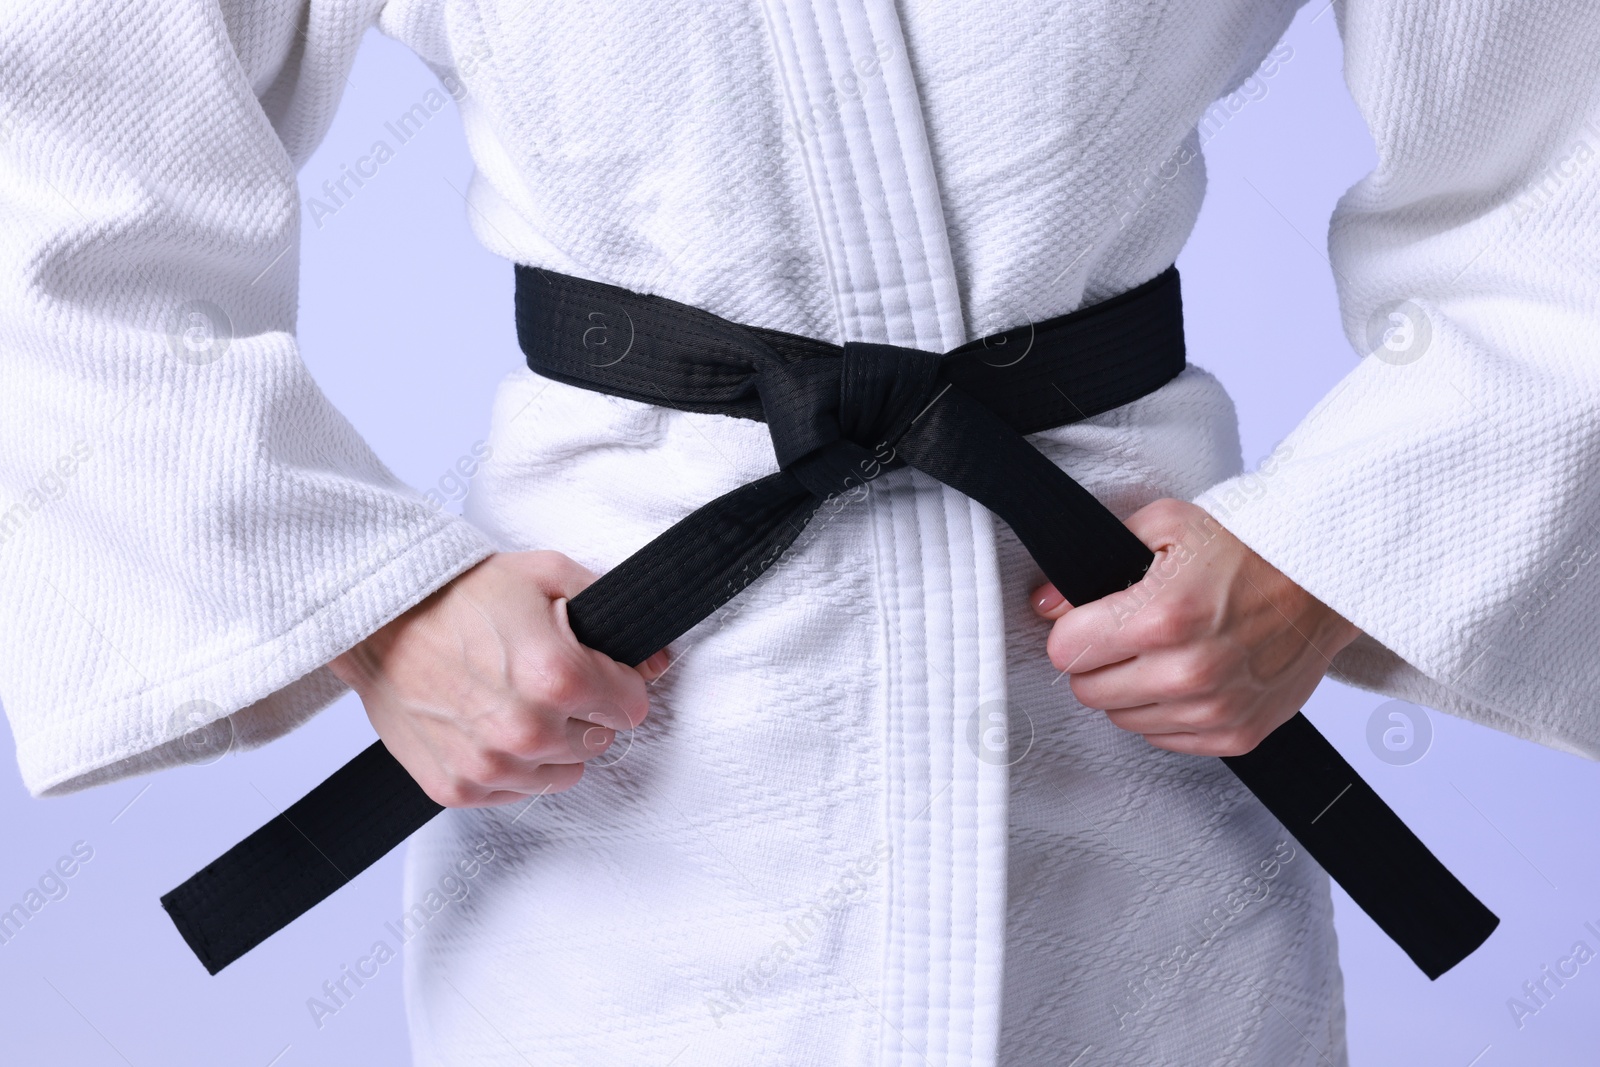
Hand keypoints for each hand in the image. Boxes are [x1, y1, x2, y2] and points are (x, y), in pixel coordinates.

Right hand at [329, 551, 668, 806]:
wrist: (378, 620)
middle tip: (544, 677)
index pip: (632, 707)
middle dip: (584, 710)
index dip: (618, 683)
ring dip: (551, 742)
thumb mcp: (547, 575)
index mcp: (558, 677)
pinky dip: (511, 764)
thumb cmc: (459, 595)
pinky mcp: (458, 788)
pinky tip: (488, 723)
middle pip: (599, 741)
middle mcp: (527, 729)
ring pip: (562, 772)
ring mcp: (490, 765)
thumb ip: (610, 614)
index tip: (597, 670)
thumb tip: (654, 657)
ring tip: (515, 698)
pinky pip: (515, 791)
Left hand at [1033, 498, 1359, 756]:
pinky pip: (1165, 738)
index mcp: (1163, 616)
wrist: (1324, 582)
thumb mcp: (1166, 527)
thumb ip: (1097, 559)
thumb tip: (1047, 603)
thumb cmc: (1250, 550)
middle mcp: (1187, 670)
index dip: (1070, 630)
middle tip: (1125, 634)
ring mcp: (1214, 708)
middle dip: (1097, 660)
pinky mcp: (1236, 734)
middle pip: (1088, 690)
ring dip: (1130, 688)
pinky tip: (1187, 675)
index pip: (1067, 650)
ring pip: (1122, 719)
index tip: (1088, 620)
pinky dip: (1166, 711)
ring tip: (1163, 651)